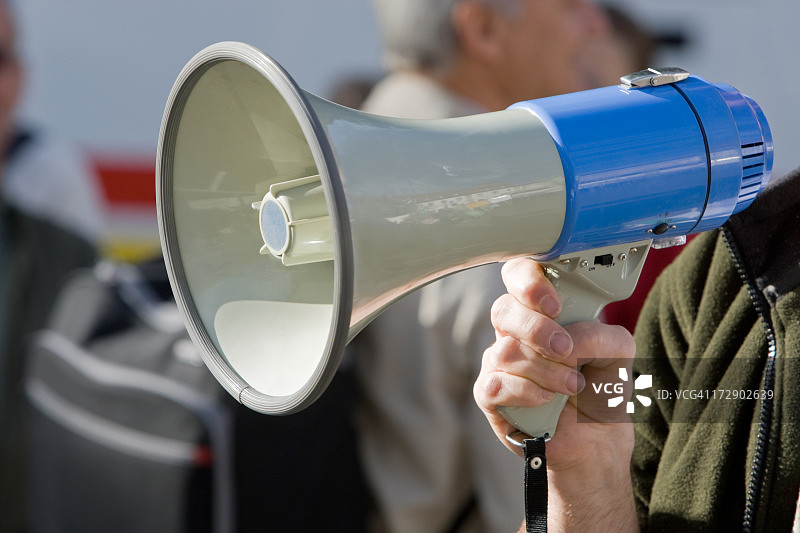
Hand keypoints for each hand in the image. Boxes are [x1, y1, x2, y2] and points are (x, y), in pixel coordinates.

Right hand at [473, 258, 638, 530]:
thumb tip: (568, 337)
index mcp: (541, 309)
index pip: (517, 275)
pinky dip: (527, 392)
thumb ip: (601, 334)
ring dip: (546, 370)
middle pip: (503, 310)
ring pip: (505, 351)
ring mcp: (498, 361)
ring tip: (572, 385)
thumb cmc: (602, 388)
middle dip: (538, 330)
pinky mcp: (490, 394)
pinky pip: (495, 384)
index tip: (555, 304)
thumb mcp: (619, 352)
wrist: (596, 439)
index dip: (528, 282)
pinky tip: (547, 399)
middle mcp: (515, 331)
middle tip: (567, 350)